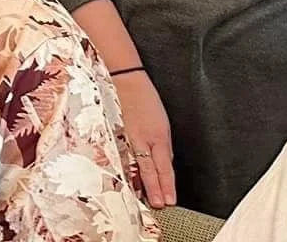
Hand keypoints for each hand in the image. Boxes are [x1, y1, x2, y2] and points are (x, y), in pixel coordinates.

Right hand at [111, 69, 175, 207]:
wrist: (124, 81)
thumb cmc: (145, 99)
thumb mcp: (162, 122)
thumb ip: (163, 144)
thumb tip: (164, 161)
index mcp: (157, 136)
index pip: (164, 166)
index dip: (167, 184)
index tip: (170, 199)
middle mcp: (143, 140)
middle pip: (150, 170)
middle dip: (155, 189)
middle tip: (160, 205)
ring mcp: (127, 138)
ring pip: (136, 165)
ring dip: (142, 184)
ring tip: (145, 199)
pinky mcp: (116, 134)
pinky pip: (123, 155)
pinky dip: (127, 169)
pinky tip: (127, 180)